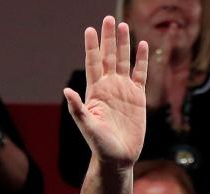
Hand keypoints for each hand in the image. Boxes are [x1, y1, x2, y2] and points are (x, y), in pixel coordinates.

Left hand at [62, 18, 149, 169]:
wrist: (118, 157)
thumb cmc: (100, 145)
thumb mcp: (87, 127)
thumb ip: (77, 108)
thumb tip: (66, 90)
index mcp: (95, 92)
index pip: (93, 63)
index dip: (92, 47)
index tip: (89, 29)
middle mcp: (109, 87)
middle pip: (109, 57)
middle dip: (108, 39)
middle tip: (107, 19)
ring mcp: (123, 90)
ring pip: (124, 62)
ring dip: (123, 45)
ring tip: (123, 26)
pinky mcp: (137, 97)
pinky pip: (140, 74)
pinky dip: (142, 60)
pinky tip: (143, 46)